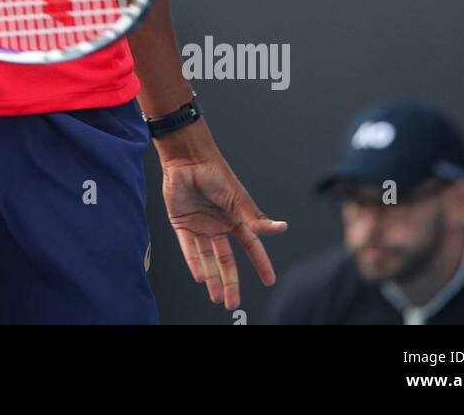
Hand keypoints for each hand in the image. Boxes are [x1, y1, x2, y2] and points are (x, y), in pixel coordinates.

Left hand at [159, 143, 287, 311]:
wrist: (188, 158)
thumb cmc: (215, 172)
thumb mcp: (237, 198)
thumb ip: (254, 219)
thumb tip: (281, 229)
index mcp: (236, 218)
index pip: (250, 246)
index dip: (260, 264)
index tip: (270, 281)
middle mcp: (218, 225)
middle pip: (226, 259)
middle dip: (230, 281)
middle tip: (233, 303)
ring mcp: (200, 226)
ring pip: (207, 258)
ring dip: (211, 278)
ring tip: (216, 297)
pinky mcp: (182, 224)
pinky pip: (188, 248)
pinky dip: (194, 262)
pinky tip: (199, 278)